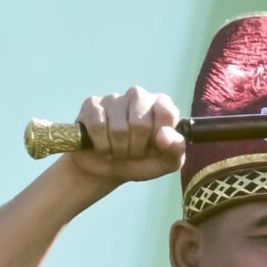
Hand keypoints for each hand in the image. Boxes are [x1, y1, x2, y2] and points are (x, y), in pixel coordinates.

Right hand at [62, 87, 185, 186]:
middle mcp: (138, 96)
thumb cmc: (141, 162)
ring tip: (119, 151)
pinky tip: (103, 146)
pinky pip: (97, 126)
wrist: (106, 170)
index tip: (154, 146)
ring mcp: (114, 98)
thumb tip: (164, 135)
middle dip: (136, 148)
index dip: (159, 137)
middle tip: (133, 153)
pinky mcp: (91, 105)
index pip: (166, 112)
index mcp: (161, 104)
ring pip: (118, 128)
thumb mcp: (166, 162)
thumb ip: (175, 149)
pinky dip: (101, 145)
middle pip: (141, 123)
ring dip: (118, 149)